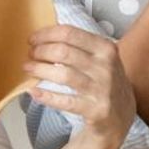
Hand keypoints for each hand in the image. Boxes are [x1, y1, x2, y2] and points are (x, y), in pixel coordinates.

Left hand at [23, 25, 134, 144]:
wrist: (120, 116)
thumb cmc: (104, 82)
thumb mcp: (102, 58)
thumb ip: (80, 45)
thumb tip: (46, 35)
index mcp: (105, 48)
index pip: (70, 33)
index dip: (46, 34)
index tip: (32, 39)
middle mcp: (105, 66)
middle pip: (64, 52)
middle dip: (41, 51)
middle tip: (30, 55)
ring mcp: (102, 89)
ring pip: (63, 75)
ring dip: (40, 70)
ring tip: (28, 68)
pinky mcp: (96, 109)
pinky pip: (65, 101)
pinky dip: (47, 96)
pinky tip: (34, 92)